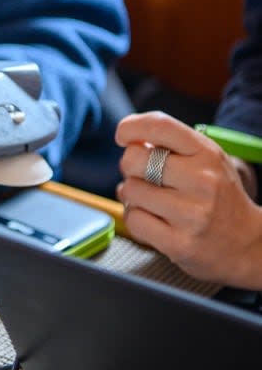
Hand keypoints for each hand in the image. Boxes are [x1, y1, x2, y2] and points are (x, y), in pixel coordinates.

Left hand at [115, 111, 261, 288]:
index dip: (131, 127)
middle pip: (134, 159)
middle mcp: (202, 181)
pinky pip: (133, 220)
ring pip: (129, 190)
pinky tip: (152, 219)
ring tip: (150, 200)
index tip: (122, 136)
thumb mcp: (204, 160)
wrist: (246, 243)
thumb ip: (170, 145)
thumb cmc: (216, 195)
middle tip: (141, 175)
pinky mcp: (179, 243)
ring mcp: (191, 215)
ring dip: (131, 195)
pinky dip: (134, 218)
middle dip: (129, 166)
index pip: (160, 126)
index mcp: (207, 154)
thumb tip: (129, 139)